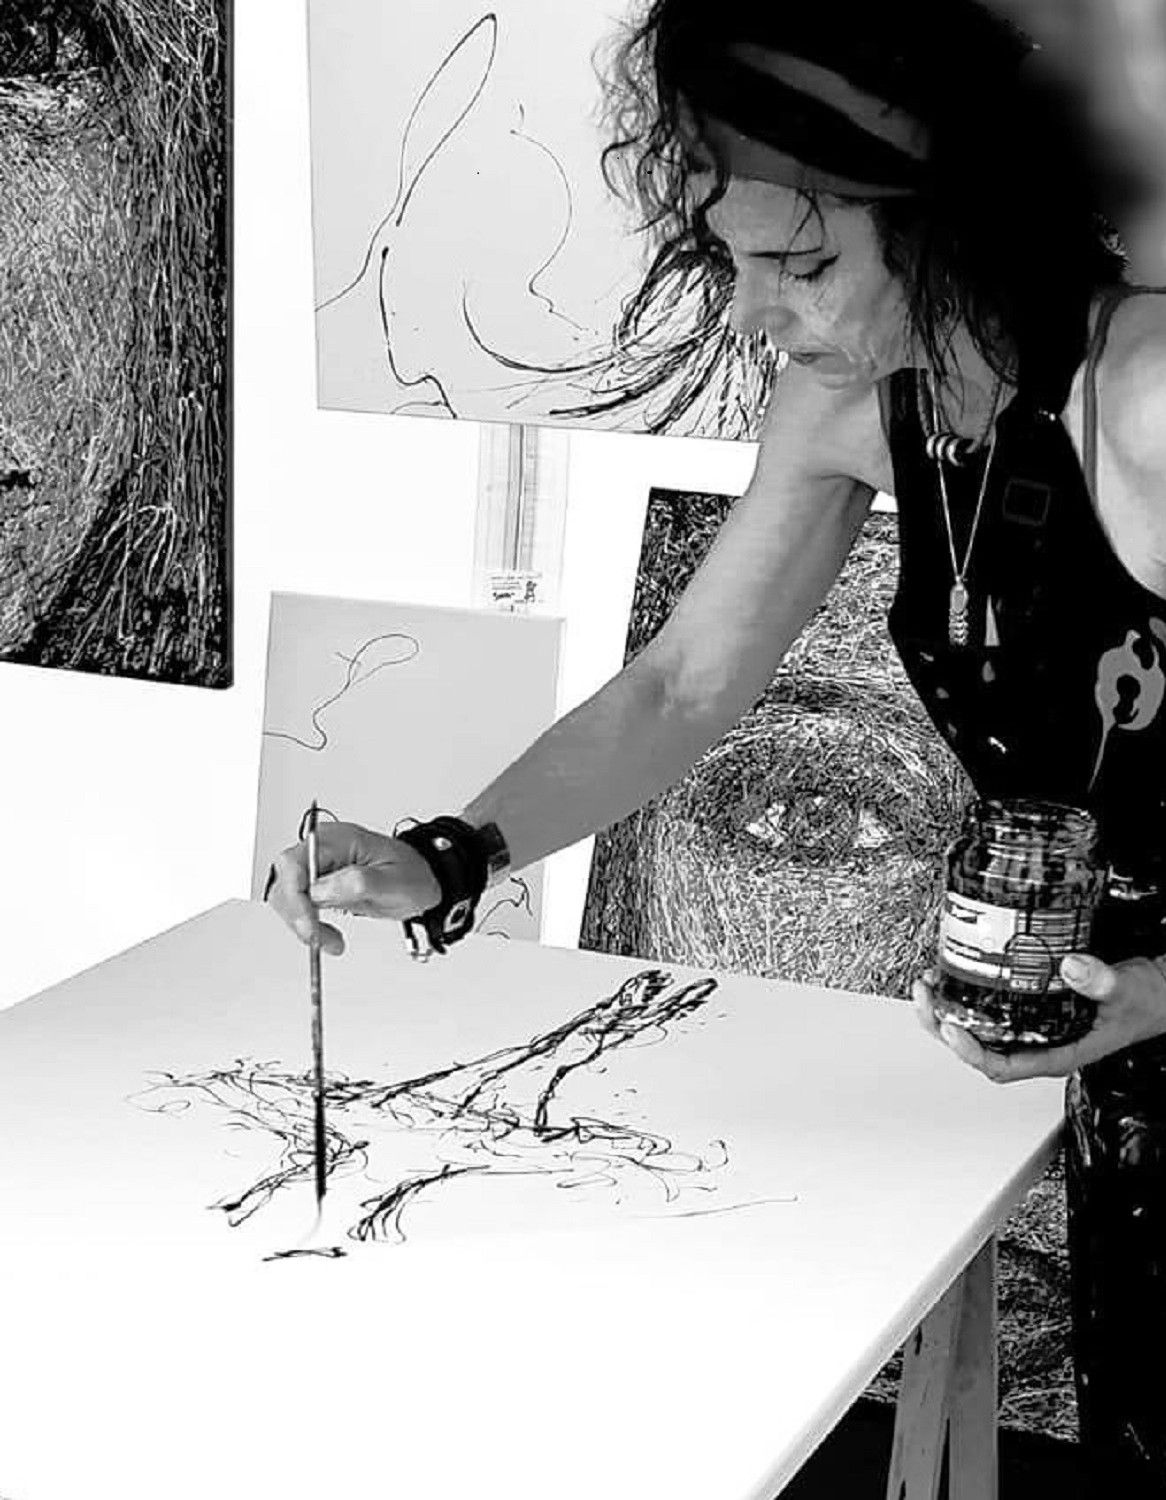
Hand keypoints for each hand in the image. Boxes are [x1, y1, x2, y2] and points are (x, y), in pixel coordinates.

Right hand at [265, 821, 440, 954]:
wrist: (423, 880)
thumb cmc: (413, 874)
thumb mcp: (395, 881)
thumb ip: (358, 882)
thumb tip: (320, 889)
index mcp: (338, 839)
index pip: (294, 863)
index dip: (295, 897)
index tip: (309, 925)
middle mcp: (322, 850)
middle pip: (285, 882)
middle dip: (297, 915)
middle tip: (318, 939)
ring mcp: (319, 867)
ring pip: (287, 898)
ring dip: (303, 925)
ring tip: (330, 941)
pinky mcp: (320, 885)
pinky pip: (300, 906)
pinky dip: (309, 926)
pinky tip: (327, 936)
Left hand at [912, 954, 1165, 1080]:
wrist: (1158, 994)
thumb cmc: (1145, 1004)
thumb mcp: (1127, 991)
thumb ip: (1102, 982)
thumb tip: (1070, 968)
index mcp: (1056, 1053)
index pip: (1003, 1066)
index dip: (971, 1052)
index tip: (951, 1028)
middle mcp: (1037, 1043)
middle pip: (978, 1048)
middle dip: (944, 1025)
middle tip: (926, 996)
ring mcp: (1031, 1027)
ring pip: (978, 1029)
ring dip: (948, 1009)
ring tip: (928, 984)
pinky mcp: (1030, 1006)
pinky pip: (989, 1007)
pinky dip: (967, 993)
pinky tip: (953, 975)